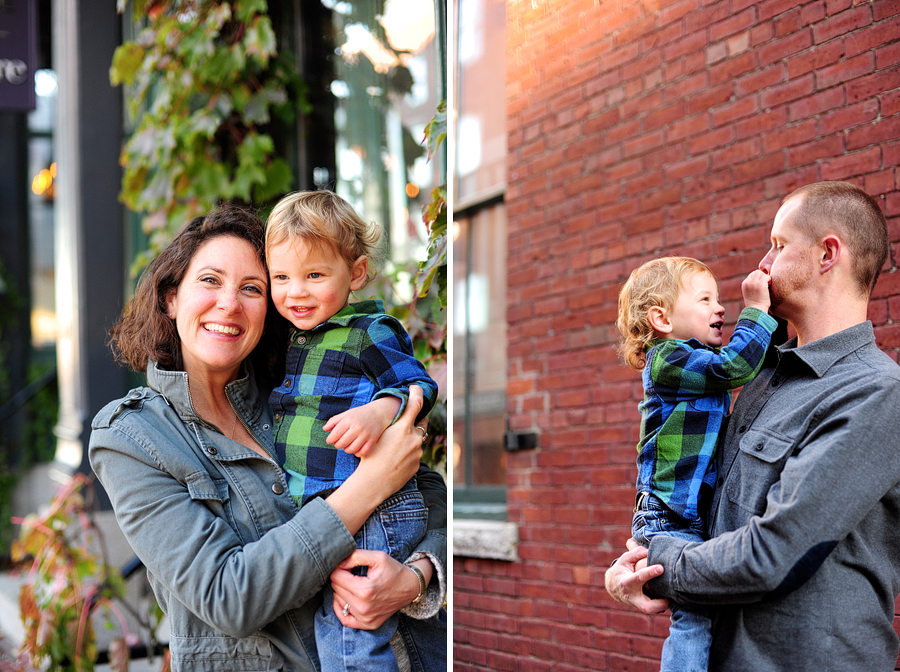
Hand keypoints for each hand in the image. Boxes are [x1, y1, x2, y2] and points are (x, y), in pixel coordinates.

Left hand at [323, 397, 400, 456]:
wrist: (378, 413)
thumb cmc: (359, 414)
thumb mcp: (346, 414)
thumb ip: (334, 421)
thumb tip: (324, 429)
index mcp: (349, 420)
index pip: (335, 434)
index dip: (330, 439)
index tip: (330, 440)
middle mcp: (357, 427)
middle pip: (342, 443)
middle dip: (338, 445)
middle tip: (339, 443)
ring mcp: (366, 434)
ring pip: (351, 449)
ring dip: (346, 450)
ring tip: (347, 446)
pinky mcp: (372, 440)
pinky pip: (362, 452)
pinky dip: (357, 453)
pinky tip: (355, 448)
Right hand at [325, 387, 424, 534]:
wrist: (373, 483)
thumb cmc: (370, 457)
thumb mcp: (378, 436)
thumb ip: (392, 426)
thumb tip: (398, 418)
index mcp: (403, 428)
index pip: (415, 404)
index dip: (417, 393)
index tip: (416, 387)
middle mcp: (414, 439)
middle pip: (422, 423)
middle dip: (417, 421)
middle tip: (409, 421)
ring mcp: (418, 452)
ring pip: (417, 441)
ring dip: (410, 441)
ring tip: (394, 449)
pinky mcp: (417, 464)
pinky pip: (415, 454)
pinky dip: (408, 454)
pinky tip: (395, 460)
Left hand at [329, 549, 423, 629]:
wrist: (410, 587)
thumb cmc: (394, 570)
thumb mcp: (378, 557)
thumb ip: (355, 556)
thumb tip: (338, 564)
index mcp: (365, 589)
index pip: (336, 577)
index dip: (340, 567)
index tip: (348, 565)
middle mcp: (363, 607)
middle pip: (336, 589)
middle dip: (341, 578)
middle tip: (351, 573)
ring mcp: (365, 618)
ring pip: (339, 602)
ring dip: (341, 591)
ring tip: (352, 584)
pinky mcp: (368, 624)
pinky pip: (344, 620)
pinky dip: (341, 609)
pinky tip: (346, 599)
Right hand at [604, 542, 668, 613]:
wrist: (613, 587)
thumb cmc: (621, 570)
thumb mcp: (624, 560)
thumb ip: (636, 554)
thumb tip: (649, 551)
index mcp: (627, 582)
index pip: (639, 578)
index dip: (650, 573)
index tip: (661, 568)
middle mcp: (632, 596)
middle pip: (647, 607)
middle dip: (661, 603)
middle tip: (670, 595)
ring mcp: (638, 604)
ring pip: (652, 610)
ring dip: (664, 605)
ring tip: (671, 594)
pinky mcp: (643, 608)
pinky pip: (655, 610)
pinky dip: (662, 605)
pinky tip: (667, 596)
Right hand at [742, 269, 770, 311]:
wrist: (757, 310)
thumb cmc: (755, 304)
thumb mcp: (750, 293)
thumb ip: (752, 286)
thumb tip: (760, 279)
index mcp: (744, 284)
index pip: (752, 275)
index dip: (758, 278)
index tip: (761, 284)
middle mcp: (748, 282)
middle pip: (756, 272)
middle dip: (762, 276)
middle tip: (765, 284)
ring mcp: (754, 283)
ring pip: (761, 273)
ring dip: (765, 278)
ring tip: (767, 285)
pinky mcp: (761, 284)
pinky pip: (767, 277)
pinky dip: (769, 280)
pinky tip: (769, 286)